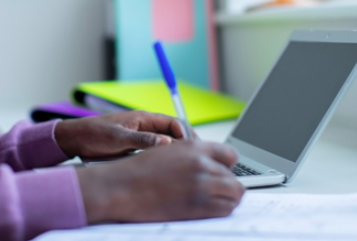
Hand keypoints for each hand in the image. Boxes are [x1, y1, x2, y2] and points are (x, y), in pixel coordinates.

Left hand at [55, 111, 195, 158]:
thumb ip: (142, 139)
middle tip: (195, 160)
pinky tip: (166, 170)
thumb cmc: (94, 133)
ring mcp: (141, 138)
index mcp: (143, 118)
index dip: (186, 134)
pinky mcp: (135, 148)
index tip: (194, 148)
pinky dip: (163, 159)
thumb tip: (166, 141)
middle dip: (185, 145)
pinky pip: (154, 153)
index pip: (174, 122)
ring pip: (165, 145)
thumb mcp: (118, 138)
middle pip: (173, 134)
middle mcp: (145, 126)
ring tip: (184, 167)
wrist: (76, 140)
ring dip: (175, 153)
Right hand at [76, 140, 244, 223]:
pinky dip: (221, 210)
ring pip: (234, 194)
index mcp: (194, 147)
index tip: (222, 173)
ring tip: (214, 201)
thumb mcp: (167, 151)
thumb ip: (191, 155)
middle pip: (233, 177)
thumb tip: (208, 164)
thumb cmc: (138, 171)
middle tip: (215, 191)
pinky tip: (208, 209)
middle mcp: (201, 164)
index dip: (227, 166)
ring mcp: (201, 185)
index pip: (230, 155)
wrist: (122, 187)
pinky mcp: (197, 206)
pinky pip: (225, 209)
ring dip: (227, 198)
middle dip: (227, 185)